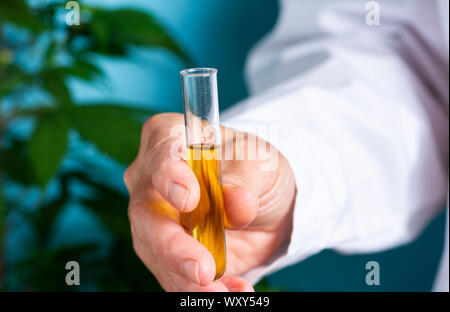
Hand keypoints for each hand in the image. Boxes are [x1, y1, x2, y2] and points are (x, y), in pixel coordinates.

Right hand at [124, 113, 295, 290]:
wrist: (262, 205)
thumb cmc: (254, 169)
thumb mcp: (261, 163)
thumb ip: (246, 178)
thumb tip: (236, 203)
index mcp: (169, 140)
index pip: (160, 154)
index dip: (169, 176)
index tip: (189, 200)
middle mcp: (152, 180)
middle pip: (146, 213)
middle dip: (172, 246)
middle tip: (202, 270)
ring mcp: (155, 220)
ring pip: (156, 253)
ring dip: (189, 279)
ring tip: (226, 293)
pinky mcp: (166, 252)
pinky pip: (174, 276)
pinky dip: (200, 290)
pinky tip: (231, 292)